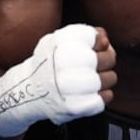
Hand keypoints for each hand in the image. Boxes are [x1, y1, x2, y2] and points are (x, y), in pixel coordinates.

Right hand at [0, 23, 116, 135]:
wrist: (28, 92)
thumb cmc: (50, 63)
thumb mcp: (59, 40)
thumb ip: (85, 34)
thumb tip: (105, 41)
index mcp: (61, 43)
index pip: (97, 37)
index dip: (98, 43)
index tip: (92, 48)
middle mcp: (65, 63)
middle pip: (109, 58)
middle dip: (106, 60)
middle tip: (93, 66)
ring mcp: (71, 86)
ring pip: (111, 78)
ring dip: (105, 78)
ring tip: (90, 80)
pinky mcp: (76, 106)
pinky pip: (106, 97)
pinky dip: (101, 95)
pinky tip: (88, 93)